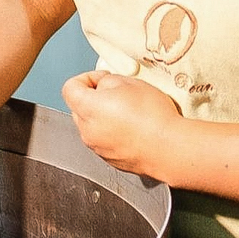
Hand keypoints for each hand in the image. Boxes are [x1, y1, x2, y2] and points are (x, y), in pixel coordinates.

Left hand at [61, 69, 180, 176]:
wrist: (168, 148)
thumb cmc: (152, 117)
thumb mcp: (130, 82)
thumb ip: (108, 80)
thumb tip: (104, 85)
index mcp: (88, 108)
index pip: (70, 88)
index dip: (86, 78)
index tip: (102, 78)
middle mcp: (87, 130)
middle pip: (79, 107)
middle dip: (95, 97)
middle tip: (118, 93)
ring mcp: (97, 147)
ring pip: (92, 125)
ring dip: (104, 116)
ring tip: (130, 112)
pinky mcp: (110, 159)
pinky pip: (104, 140)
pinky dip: (113, 132)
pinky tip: (134, 128)